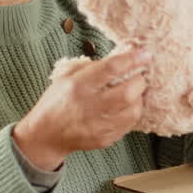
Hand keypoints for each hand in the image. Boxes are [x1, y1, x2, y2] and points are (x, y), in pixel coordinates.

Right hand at [13, 48, 149, 169]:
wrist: (47, 135)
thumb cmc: (57, 101)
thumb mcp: (68, 77)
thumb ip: (94, 67)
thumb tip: (122, 56)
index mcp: (79, 86)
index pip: (111, 69)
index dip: (132, 59)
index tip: (146, 54)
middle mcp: (90, 106)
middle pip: (128, 92)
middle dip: (139, 81)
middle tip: (138, 76)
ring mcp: (99, 125)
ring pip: (134, 110)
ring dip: (138, 98)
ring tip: (132, 92)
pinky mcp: (106, 138)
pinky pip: (130, 124)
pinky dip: (132, 112)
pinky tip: (125, 107)